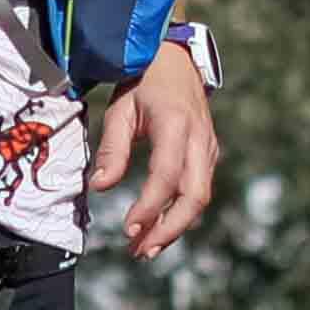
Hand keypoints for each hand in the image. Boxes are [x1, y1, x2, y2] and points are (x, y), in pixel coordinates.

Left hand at [86, 50, 221, 260]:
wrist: (175, 59)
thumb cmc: (143, 81)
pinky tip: (158, 228)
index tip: (129, 230)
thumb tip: (101, 186)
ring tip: (146, 248)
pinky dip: (180, 214)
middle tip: (142, 251)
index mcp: (176, 124)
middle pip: (194, 195)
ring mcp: (209, 147)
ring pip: (199, 197)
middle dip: (169, 229)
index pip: (166, 175)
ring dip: (175, 228)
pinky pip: (198, 190)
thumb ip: (112, 148)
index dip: (149, 206)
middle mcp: (199, 139)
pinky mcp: (208, 155)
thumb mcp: (121, 109)